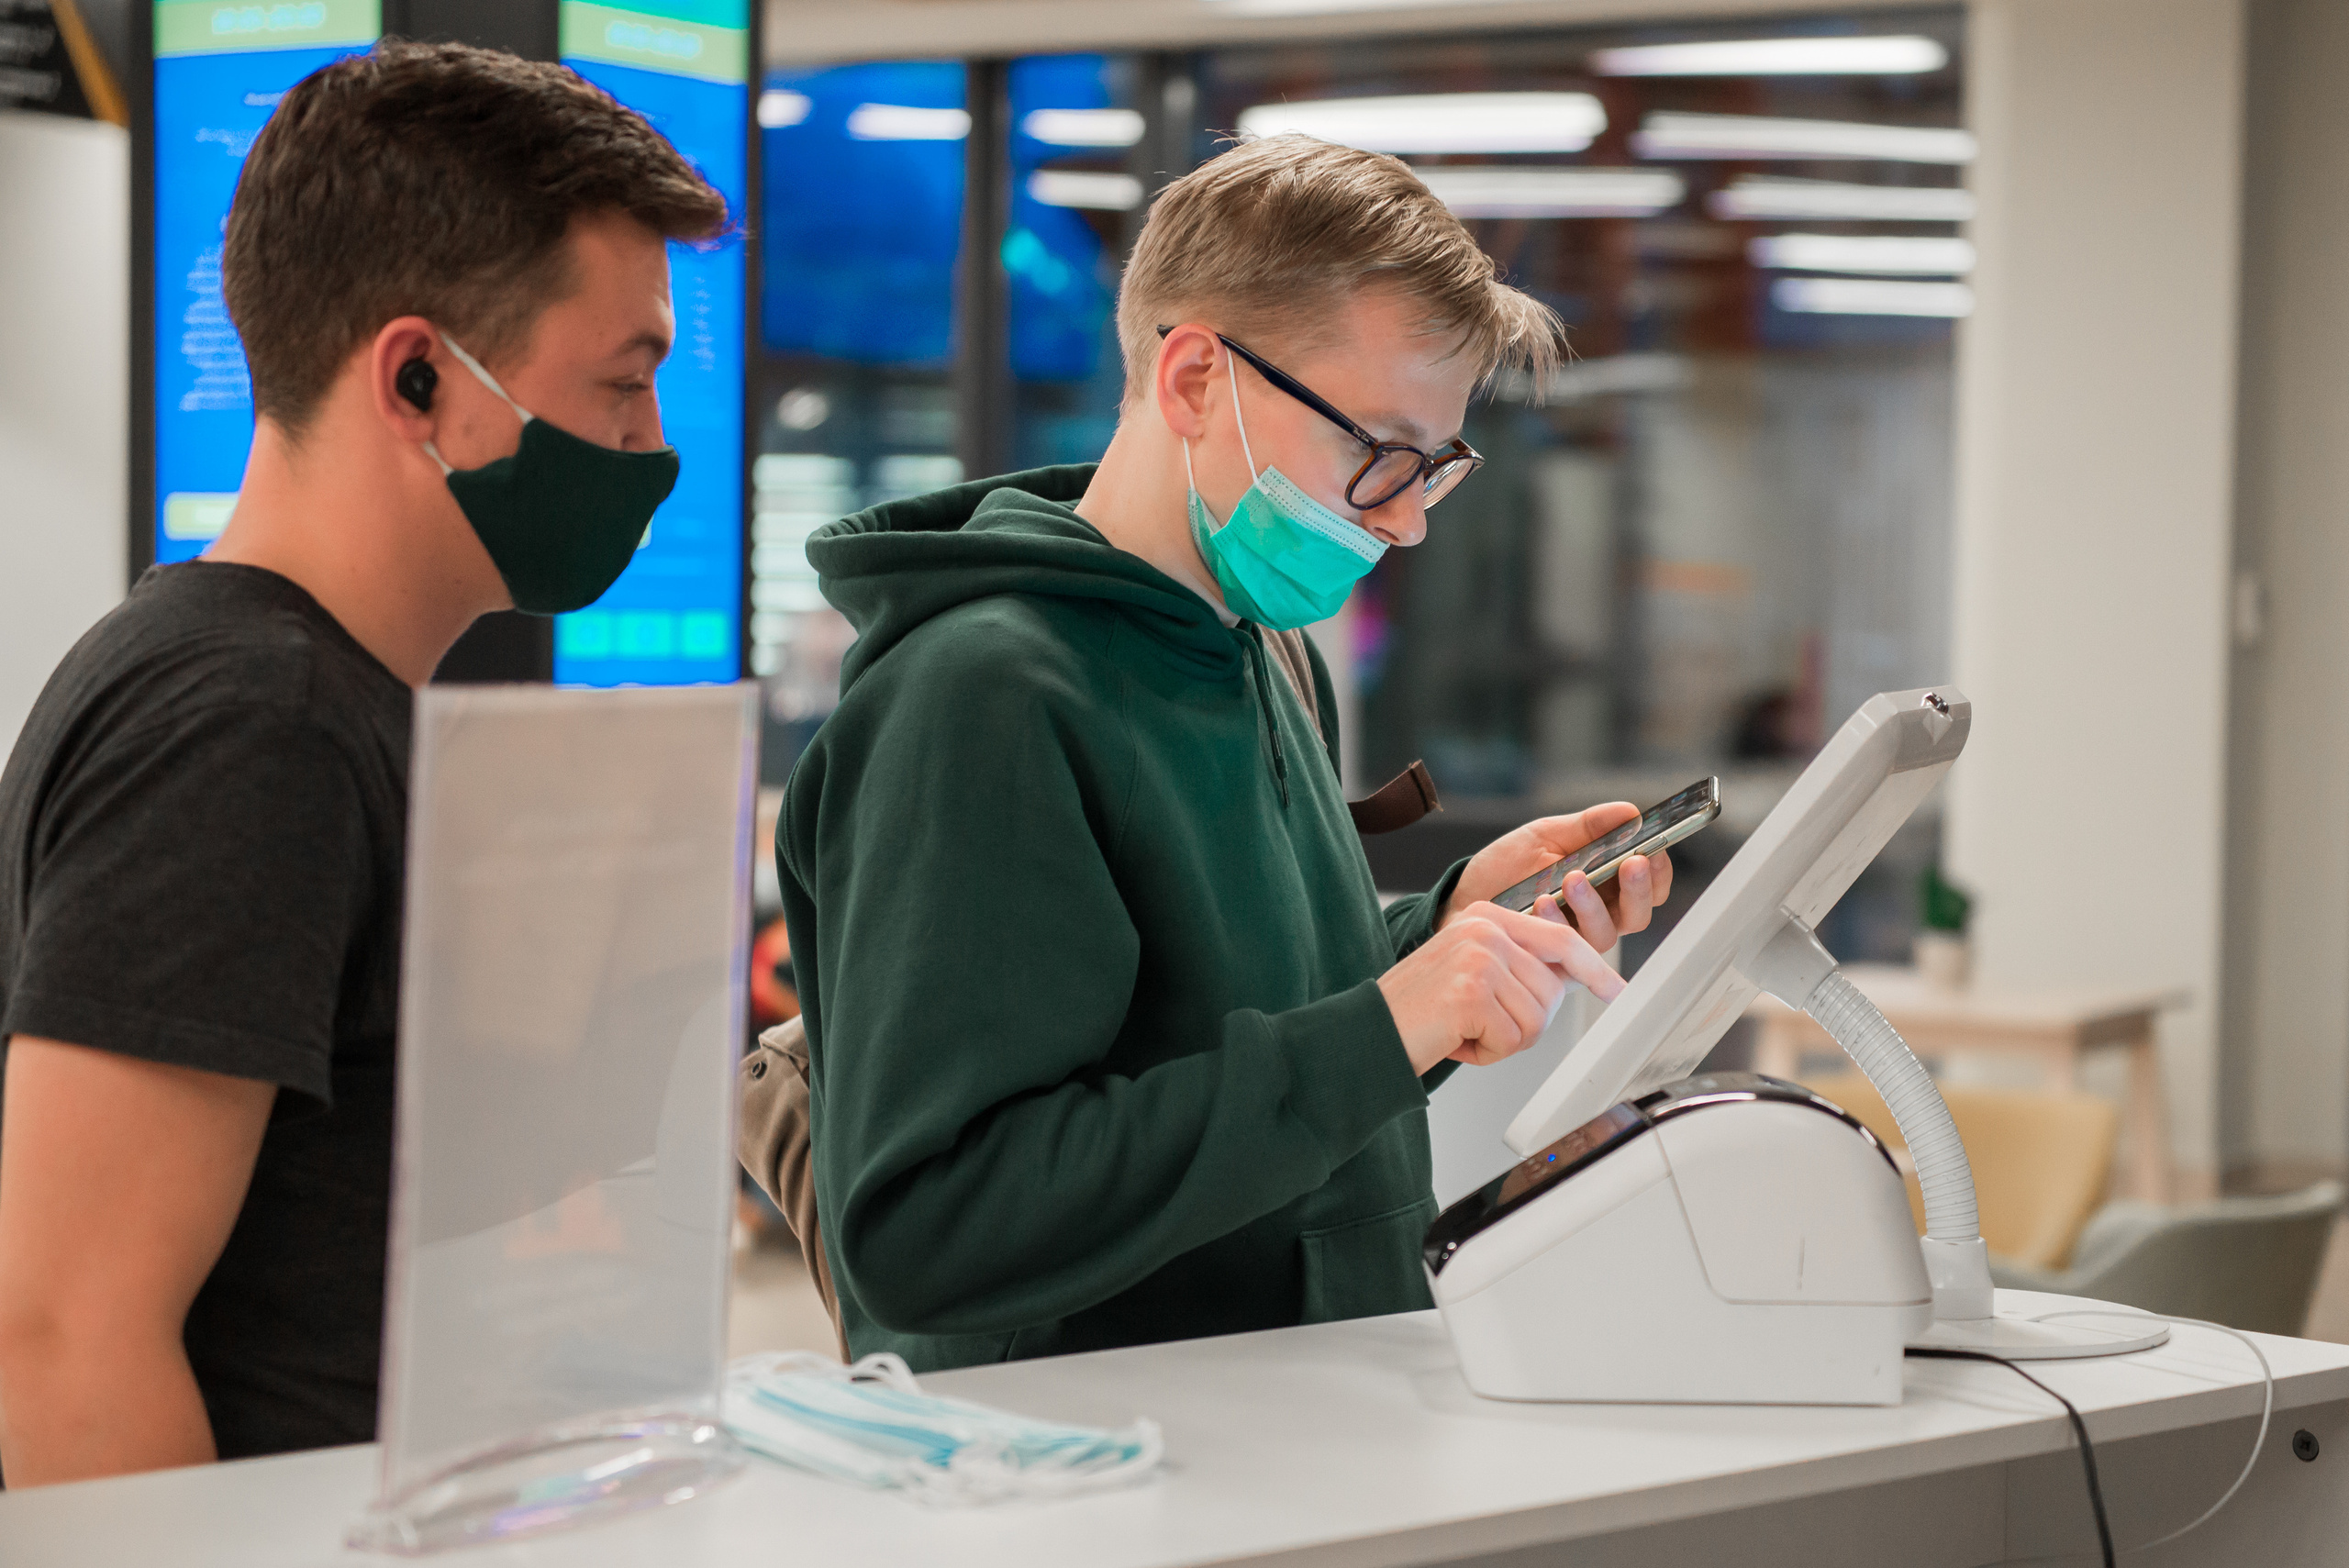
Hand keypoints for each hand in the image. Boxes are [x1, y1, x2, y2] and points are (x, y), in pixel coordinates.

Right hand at [1378, 899, 1626, 1073]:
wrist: (1367, 1033)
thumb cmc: (1418, 1010)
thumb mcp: (1471, 972)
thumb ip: (1516, 965)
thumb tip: (1570, 980)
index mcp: (1485, 916)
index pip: (1560, 940)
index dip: (1593, 971)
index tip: (1616, 992)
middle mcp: (1484, 928)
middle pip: (1551, 990)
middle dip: (1524, 1023)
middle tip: (1481, 1025)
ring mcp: (1478, 956)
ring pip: (1536, 1019)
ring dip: (1504, 1039)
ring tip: (1464, 1029)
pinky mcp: (1472, 991)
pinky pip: (1513, 1038)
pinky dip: (1488, 1053)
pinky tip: (1456, 1039)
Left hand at [1439, 803, 1674, 954]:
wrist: (1463, 896)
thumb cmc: (1508, 867)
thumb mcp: (1546, 836)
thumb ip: (1588, 827)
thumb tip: (1630, 813)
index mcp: (1608, 886)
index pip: (1650, 885)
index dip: (1657, 872)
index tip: (1650, 852)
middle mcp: (1599, 918)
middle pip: (1637, 914)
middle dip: (1637, 889)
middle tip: (1629, 864)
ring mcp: (1577, 944)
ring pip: (1606, 935)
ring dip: (1593, 905)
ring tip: (1573, 879)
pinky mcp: (1551, 964)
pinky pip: (1565, 952)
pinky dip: (1555, 922)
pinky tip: (1541, 901)